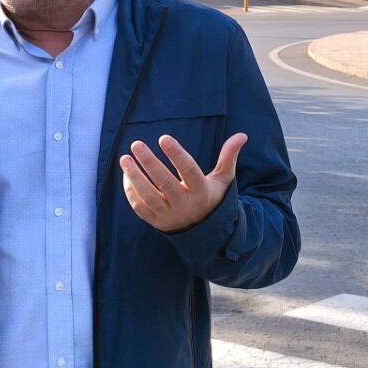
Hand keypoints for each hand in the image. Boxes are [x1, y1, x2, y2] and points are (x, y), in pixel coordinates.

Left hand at [120, 133, 246, 232]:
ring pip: (148, 196)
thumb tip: (242, 135)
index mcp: (202, 192)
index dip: (176, 154)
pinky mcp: (156, 222)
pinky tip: (127, 174)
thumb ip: (229, 157)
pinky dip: (131, 191)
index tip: (164, 138)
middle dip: (149, 163)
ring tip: (125, 158)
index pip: (189, 171)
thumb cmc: (212, 197)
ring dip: (134, 177)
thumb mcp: (223, 180)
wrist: (203, 232)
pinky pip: (140, 207)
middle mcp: (185, 204)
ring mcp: (169, 215)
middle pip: (165, 183)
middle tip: (137, 144)